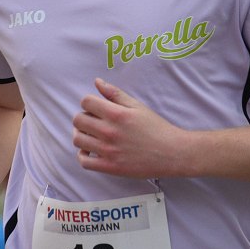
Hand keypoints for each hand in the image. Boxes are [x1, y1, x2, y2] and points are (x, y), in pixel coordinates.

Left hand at [72, 79, 186, 177]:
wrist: (171, 153)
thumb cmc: (156, 128)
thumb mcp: (137, 106)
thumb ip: (115, 93)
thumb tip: (97, 82)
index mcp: (117, 114)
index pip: (86, 102)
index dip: (88, 102)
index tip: (95, 108)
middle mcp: (110, 132)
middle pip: (78, 120)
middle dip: (83, 118)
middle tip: (93, 121)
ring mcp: (108, 151)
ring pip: (77, 140)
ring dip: (80, 135)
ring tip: (91, 135)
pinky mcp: (110, 167)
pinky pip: (84, 162)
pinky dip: (82, 156)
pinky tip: (90, 151)